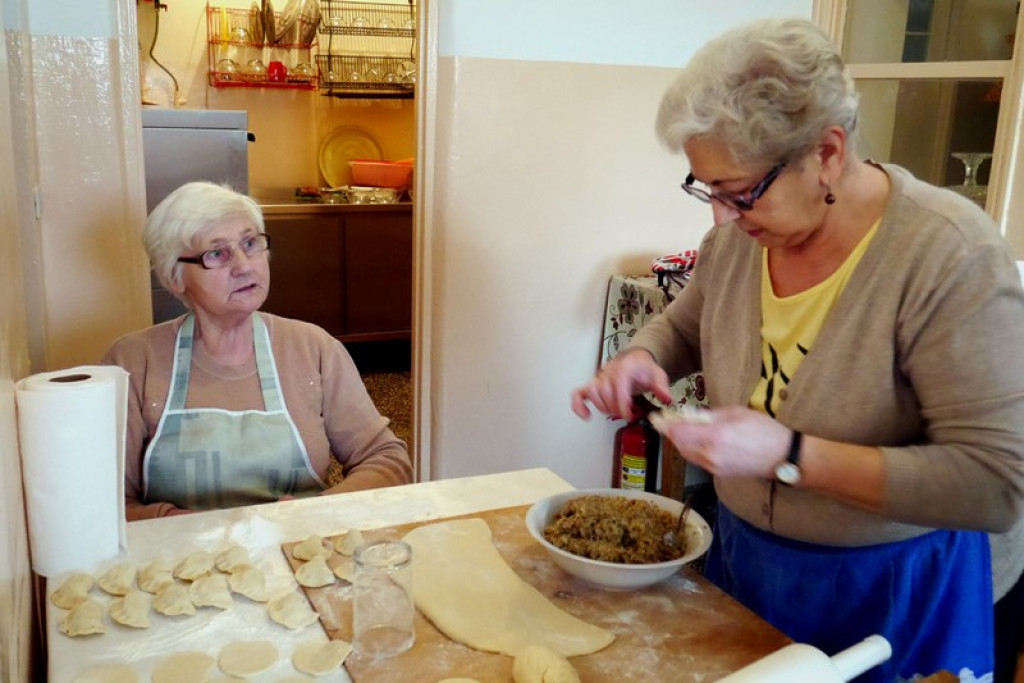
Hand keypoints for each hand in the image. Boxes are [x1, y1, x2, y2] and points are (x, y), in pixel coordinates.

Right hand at [571, 349, 673, 419]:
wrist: (635, 360)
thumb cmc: (644, 369)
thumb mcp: (658, 375)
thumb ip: (661, 387)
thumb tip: (666, 399)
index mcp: (624, 369)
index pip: (618, 389)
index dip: (622, 405)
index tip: (630, 416)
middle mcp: (608, 372)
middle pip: (605, 392)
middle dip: (615, 408)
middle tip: (627, 415)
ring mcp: (598, 377)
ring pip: (592, 393)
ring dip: (602, 406)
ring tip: (614, 411)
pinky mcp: (592, 384)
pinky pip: (578, 393)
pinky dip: (578, 405)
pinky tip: (586, 416)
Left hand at [654, 406, 790, 478]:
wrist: (782, 457)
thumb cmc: (763, 430)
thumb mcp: (736, 413)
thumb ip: (709, 415)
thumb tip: (690, 415)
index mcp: (714, 436)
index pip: (678, 432)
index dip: (665, 425)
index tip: (656, 417)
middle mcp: (710, 455)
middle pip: (679, 445)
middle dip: (671, 433)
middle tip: (665, 421)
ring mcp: (713, 467)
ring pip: (686, 454)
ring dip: (680, 442)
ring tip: (680, 429)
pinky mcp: (718, 474)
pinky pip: (697, 460)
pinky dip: (691, 450)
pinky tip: (695, 440)